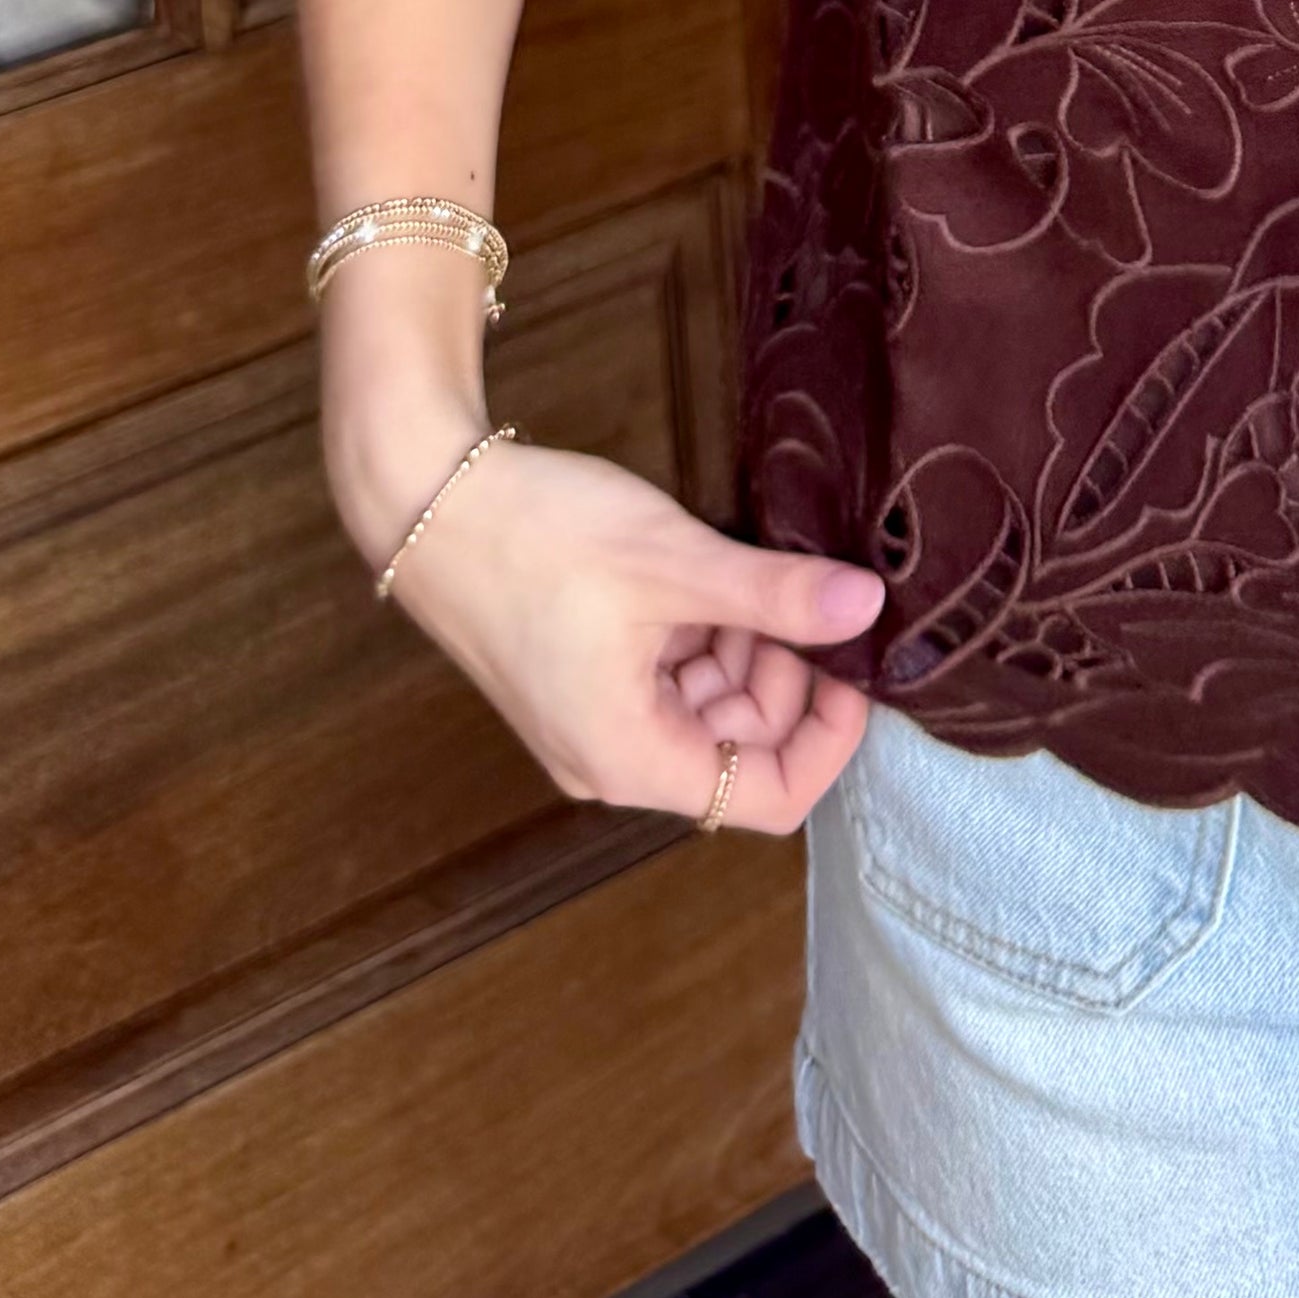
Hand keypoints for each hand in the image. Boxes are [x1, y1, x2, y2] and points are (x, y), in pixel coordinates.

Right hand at [352, 420, 887, 832]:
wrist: (428, 499)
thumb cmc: (541, 538)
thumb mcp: (675, 563)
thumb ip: (778, 596)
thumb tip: (870, 607)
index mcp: (633, 760)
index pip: (768, 798)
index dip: (827, 738)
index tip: (850, 662)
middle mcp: (611, 761)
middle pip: (741, 749)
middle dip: (781, 673)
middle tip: (785, 589)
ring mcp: (591, 721)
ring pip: (707, 707)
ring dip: (741, 645)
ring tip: (733, 570)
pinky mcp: (579, 680)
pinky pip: (666, 678)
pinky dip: (699, 631)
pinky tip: (696, 571)